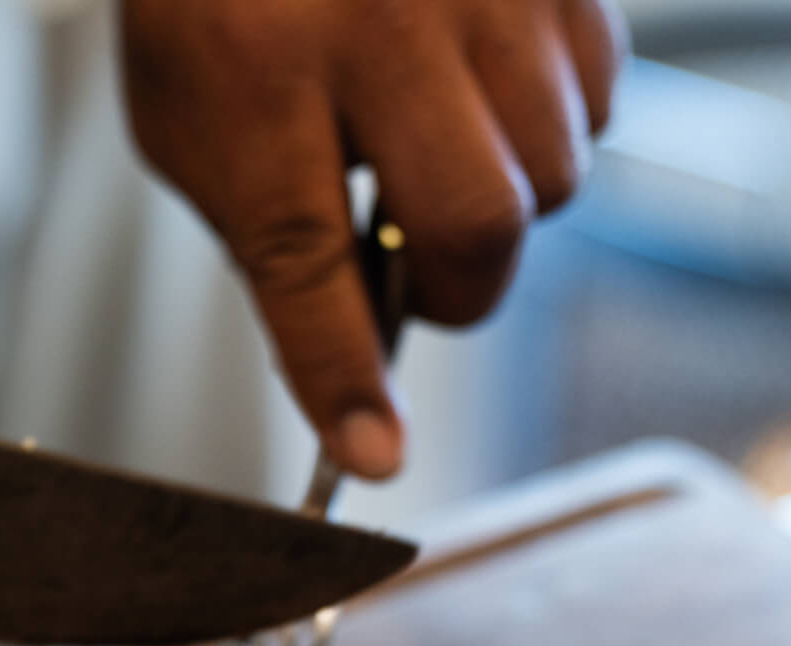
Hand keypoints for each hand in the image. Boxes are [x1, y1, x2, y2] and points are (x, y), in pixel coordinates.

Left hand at [119, 0, 623, 478]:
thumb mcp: (192, 119)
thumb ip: (266, 234)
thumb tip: (360, 357)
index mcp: (253, 76)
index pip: (303, 265)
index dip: (343, 375)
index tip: (378, 456)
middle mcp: (375, 22)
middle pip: (470, 225)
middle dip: (454, 289)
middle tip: (419, 278)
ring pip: (552, 172)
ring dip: (504, 200)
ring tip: (438, 150)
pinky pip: (597, 100)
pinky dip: (552, 126)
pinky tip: (486, 88)